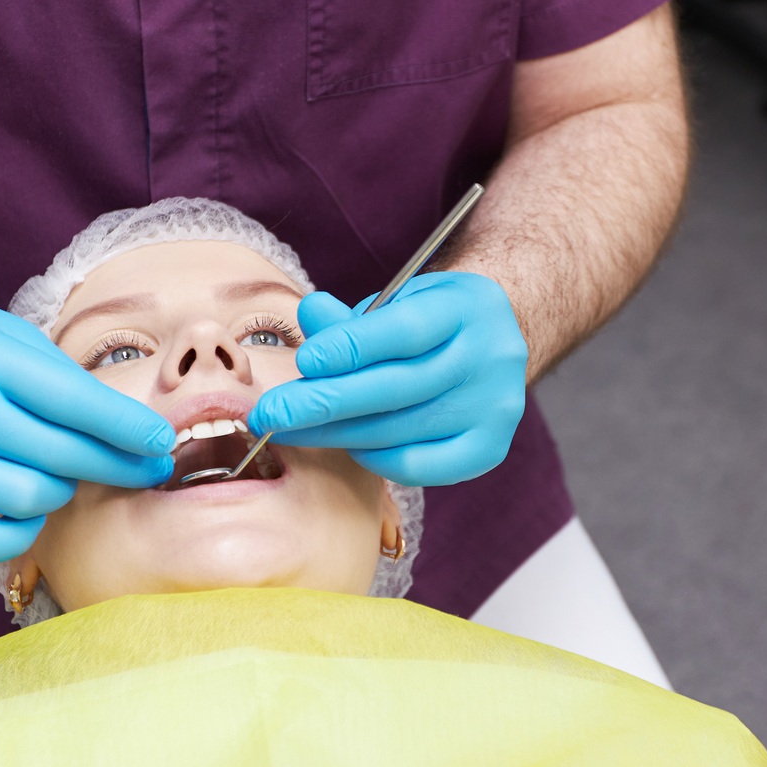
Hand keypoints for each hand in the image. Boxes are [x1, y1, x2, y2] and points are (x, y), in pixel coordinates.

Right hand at [0, 278, 175, 562]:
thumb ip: (51, 373)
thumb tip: (124, 425)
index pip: (72, 399)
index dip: (126, 427)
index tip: (161, 442)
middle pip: (60, 452)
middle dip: (118, 464)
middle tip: (148, 468)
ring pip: (29, 498)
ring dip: (61, 492)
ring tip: (61, 474)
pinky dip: (18, 533)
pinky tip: (26, 512)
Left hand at [248, 272, 527, 484]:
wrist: (492, 342)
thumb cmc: (431, 320)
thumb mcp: (398, 300)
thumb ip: (353, 318)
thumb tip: (310, 314)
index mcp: (467, 306)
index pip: (404, 331)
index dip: (350, 348)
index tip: (304, 362)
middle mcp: (491, 357)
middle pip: (398, 387)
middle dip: (325, 403)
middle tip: (270, 415)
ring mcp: (496, 407)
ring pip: (401, 430)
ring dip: (337, 434)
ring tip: (293, 430)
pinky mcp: (490, 448)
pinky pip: (421, 466)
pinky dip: (377, 459)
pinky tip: (348, 445)